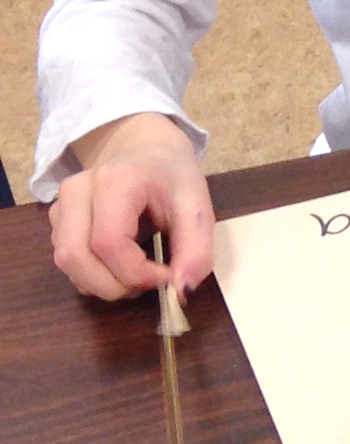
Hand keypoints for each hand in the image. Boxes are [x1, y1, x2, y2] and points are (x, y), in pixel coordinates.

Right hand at [50, 114, 212, 301]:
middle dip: (115, 285)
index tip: (169, 277)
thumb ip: (196, 251)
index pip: (108, 243)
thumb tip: (182, 292)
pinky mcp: (56, 220)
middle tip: (150, 283)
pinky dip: (93, 276)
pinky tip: (120, 265)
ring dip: (103, 283)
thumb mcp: (198, 208)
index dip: (136, 273)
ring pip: (66, 263)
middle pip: (75, 257)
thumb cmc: (173, 178)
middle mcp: (77, 191)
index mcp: (116, 181)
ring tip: (138, 273)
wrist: (148, 152)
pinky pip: (67, 261)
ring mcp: (61, 205)